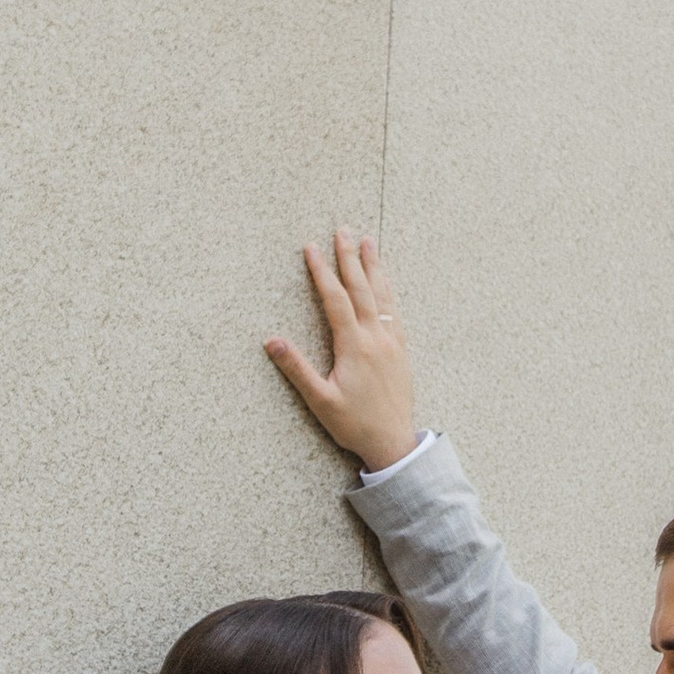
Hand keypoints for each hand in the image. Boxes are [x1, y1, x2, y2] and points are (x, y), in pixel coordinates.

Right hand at [264, 230, 420, 471]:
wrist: (394, 442)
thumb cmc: (355, 425)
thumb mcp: (320, 401)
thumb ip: (297, 369)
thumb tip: (272, 341)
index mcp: (354, 346)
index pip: (335, 299)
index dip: (322, 272)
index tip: (311, 248)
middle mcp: (376, 338)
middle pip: (362, 289)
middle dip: (349, 258)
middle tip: (342, 230)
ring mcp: (392, 343)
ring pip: (382, 295)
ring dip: (374, 267)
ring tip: (368, 242)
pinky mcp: (400, 351)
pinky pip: (394, 311)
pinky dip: (388, 290)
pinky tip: (385, 282)